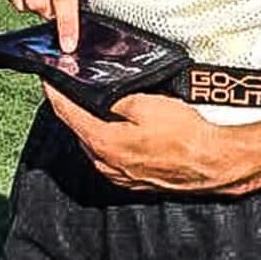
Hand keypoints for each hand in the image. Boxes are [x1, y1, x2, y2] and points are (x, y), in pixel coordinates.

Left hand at [40, 84, 259, 195]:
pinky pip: (111, 157)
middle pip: (78, 130)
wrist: (213, 163)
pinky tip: (118, 128)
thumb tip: (97, 93)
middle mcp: (105, 164)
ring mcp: (119, 176)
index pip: (67, 114)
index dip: (54, 93)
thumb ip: (114, 99)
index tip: (47, 78)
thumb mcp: (146, 104)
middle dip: (73, 108)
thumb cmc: (184, 135)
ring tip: (94, 104)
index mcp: (103, 143)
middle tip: (71, 86)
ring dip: (91, 125)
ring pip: (94, 145)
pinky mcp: (134, 181)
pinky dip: (108, 140)